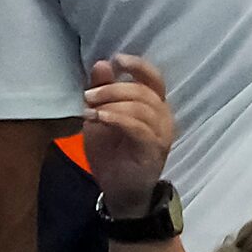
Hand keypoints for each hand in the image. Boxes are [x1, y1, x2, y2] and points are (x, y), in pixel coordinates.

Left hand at [82, 56, 175, 218]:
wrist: (119, 192)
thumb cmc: (112, 154)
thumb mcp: (101, 119)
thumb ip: (103, 93)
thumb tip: (101, 64)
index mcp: (154, 106)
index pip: (154, 78)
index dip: (138, 66)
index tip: (116, 59)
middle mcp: (163, 116)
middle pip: (144, 91)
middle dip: (114, 88)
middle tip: (88, 95)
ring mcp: (161, 133)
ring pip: (141, 107)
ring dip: (112, 103)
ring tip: (89, 109)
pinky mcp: (153, 149)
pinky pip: (138, 127)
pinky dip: (116, 118)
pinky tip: (98, 118)